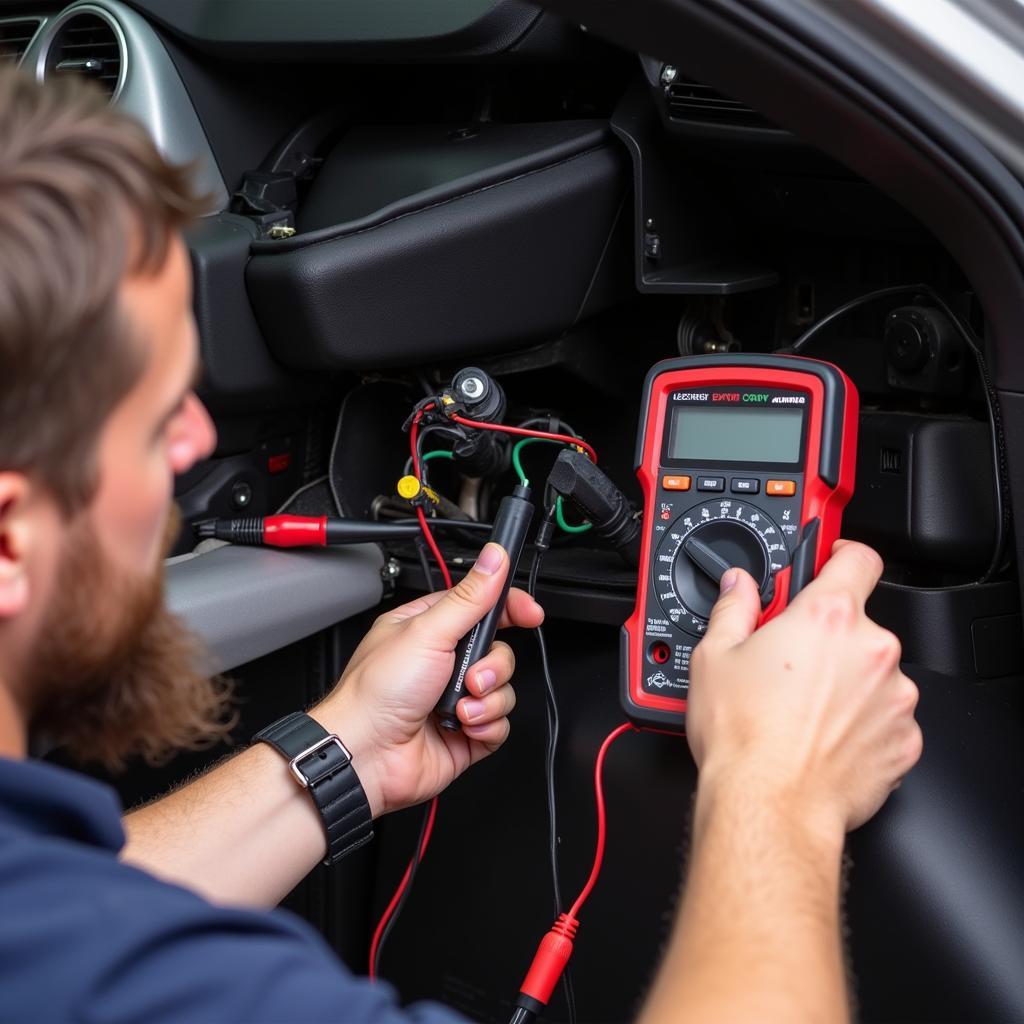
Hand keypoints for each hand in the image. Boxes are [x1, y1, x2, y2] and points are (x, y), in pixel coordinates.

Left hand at [312, 542, 542, 816]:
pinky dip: (486, 726)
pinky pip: (500, 724)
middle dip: (493, 666)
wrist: (366, 753)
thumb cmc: (375, 693)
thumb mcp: (428, 632)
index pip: (482, 607)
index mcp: (430, 629)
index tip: (530, 613)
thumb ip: (469, 597)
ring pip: (503, 689)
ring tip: (461, 705)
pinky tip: (463, 726)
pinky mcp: (465, 732)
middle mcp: (443, 662)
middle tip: (470, 674)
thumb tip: (493, 558)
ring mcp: (455, 698)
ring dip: (487, 699)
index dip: (510, 608)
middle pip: (499, 651)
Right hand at [686, 540, 921, 837]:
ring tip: (803, 710)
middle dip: (828, 637)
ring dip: (847, 681)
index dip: (841, 555)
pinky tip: (823, 736)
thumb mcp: (714, 657)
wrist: (770, 806)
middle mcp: (871, 650)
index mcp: (826, 617)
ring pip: (873, 672)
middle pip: (858, 623)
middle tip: (790, 662)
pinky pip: (885, 718)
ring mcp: (894, 697)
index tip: (829, 564)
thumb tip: (737, 587)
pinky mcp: (904, 740)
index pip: (857, 558)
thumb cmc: (743, 736)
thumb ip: (733, 608)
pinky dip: (861, 722)